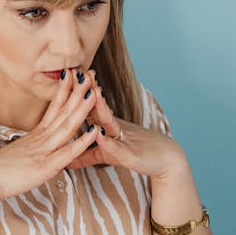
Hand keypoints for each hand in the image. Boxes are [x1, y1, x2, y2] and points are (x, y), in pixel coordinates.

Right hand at [0, 67, 100, 200]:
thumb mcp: (18, 154)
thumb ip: (31, 148)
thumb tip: (36, 146)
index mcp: (35, 136)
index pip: (53, 108)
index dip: (65, 91)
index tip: (74, 75)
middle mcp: (40, 139)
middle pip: (62, 112)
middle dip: (77, 92)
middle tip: (90, 74)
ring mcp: (43, 152)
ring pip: (66, 126)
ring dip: (82, 109)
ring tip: (95, 93)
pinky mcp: (44, 167)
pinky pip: (67, 152)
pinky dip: (82, 141)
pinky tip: (94, 131)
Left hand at [67, 70, 186, 179]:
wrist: (168, 161)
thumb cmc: (137, 155)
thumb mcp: (107, 155)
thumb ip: (86, 156)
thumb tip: (66, 160)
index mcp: (107, 127)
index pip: (90, 106)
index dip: (78, 93)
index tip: (66, 75)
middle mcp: (115, 129)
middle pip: (98, 108)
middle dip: (87, 91)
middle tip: (76, 73)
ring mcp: (124, 140)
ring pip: (110, 122)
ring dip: (100, 108)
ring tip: (91, 93)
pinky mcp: (131, 157)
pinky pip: (118, 149)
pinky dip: (108, 142)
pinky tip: (99, 135)